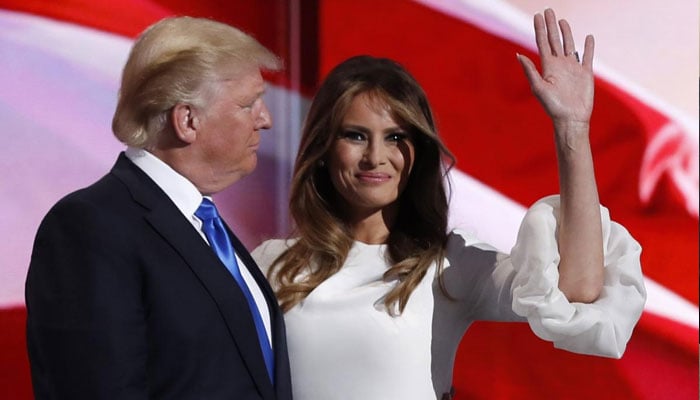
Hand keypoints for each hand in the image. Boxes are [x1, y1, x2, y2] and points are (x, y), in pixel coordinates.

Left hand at [517, 8, 594, 126]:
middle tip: (548, 10)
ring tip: (562, 21)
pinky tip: (588, 37)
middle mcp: (559, 65)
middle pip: (554, 39)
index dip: (540, 28)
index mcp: (548, 66)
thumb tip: (518, 54)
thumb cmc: (553, 107)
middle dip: (551, 25)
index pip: (542, 42)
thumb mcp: (538, 88)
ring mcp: (573, 68)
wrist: (571, 119)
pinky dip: (588, 47)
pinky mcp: (586, 73)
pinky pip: (588, 56)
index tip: (538, 15)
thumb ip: (530, 71)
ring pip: (569, 45)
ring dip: (566, 32)